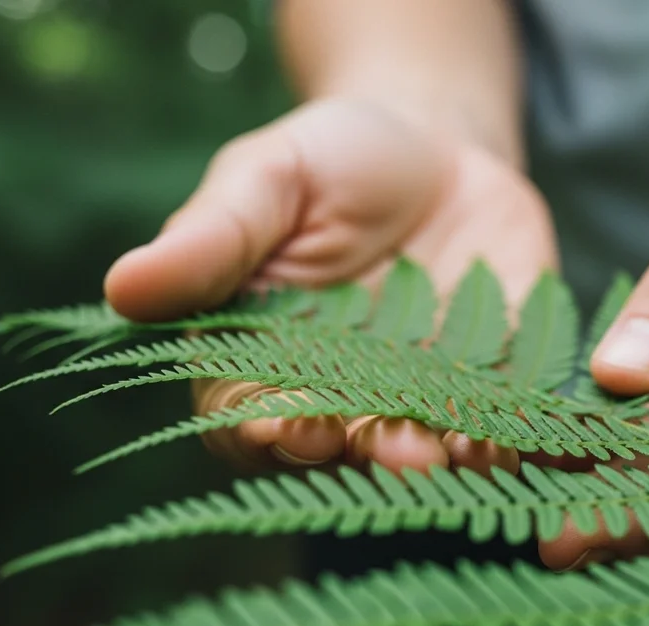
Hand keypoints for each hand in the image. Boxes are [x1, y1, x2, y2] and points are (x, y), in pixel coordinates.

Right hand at [104, 98, 557, 474]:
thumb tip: (124, 287)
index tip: (283, 425)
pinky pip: (501, 424)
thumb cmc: (329, 160)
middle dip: (366, 453)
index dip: (262, 432)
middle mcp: (338, 399)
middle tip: (393, 448)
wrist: (437, 146)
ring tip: (457, 448)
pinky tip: (524, 427)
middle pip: (342, 452)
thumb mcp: (267, 180)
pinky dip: (512, 432)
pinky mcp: (494, 388)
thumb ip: (212, 239)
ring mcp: (419, 402)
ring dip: (443, 457)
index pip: (246, 421)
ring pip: (425, 450)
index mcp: (262, 363)